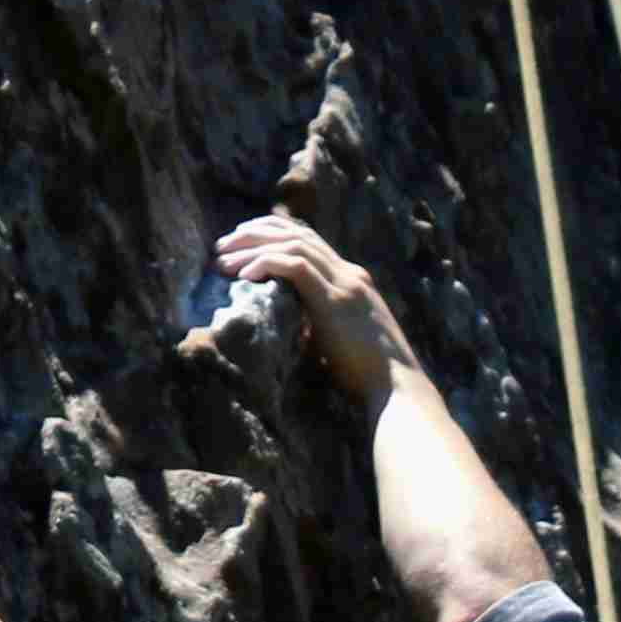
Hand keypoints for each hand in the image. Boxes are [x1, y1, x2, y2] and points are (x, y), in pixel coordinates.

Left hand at [214, 211, 415, 403]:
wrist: (398, 388)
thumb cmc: (370, 377)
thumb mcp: (339, 339)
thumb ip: (317, 322)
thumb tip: (285, 324)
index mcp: (351, 280)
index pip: (308, 239)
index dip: (271, 233)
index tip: (242, 243)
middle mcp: (349, 273)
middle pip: (295, 232)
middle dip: (253, 233)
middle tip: (221, 246)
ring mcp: (344, 283)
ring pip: (291, 244)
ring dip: (251, 248)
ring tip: (223, 261)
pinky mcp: (335, 298)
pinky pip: (294, 265)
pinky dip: (265, 264)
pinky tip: (243, 276)